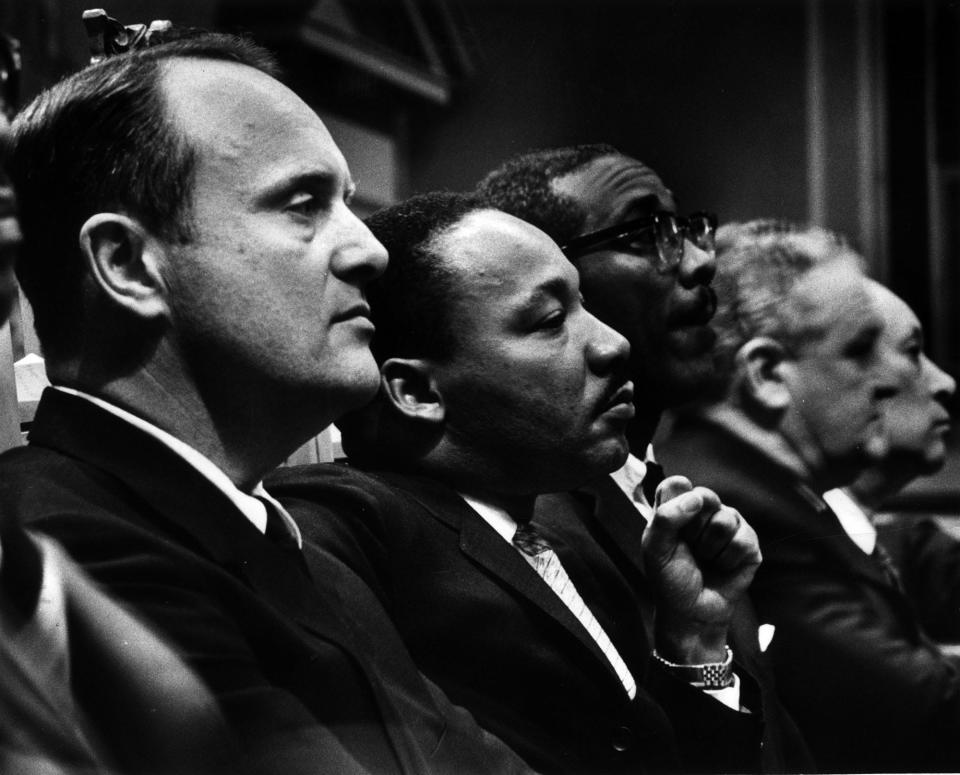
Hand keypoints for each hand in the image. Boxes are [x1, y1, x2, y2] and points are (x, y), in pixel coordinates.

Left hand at [642, 475, 760, 663]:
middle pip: (705, 496)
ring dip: (710, 547)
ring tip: (705, 560)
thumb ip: (667, 518)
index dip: (675, 503)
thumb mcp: (656, 548)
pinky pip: (743, 539)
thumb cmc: (670, 579)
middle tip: (689, 548)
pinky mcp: (749, 544)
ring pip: (726, 518)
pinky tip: (722, 567)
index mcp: (678, 508)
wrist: (692, 613)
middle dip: (693, 528)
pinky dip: (727, 560)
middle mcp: (704, 512)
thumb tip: (697, 498)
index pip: (677, 483)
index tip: (670, 526)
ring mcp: (729, 525)